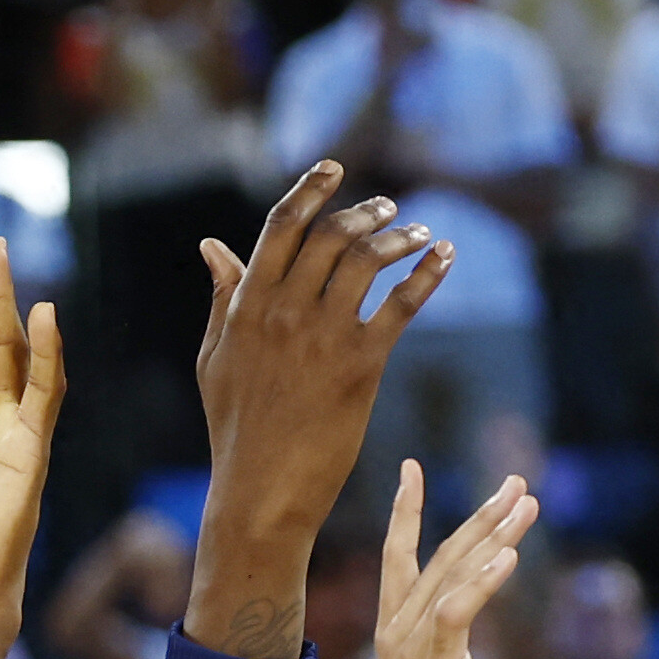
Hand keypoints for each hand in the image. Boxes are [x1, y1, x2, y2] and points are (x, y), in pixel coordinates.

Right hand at [192, 161, 445, 533]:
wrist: (262, 491)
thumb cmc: (236, 427)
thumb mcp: (214, 358)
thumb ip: (222, 298)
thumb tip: (214, 245)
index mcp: (246, 307)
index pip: (280, 228)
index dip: (310, 190)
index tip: (334, 167)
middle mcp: (284, 313)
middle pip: (330, 236)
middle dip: (365, 212)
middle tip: (389, 207)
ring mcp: (322, 337)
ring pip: (367, 262)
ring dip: (399, 237)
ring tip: (419, 233)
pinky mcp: (360, 366)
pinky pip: (401, 305)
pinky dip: (427, 275)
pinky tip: (445, 258)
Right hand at [376, 460, 538, 658]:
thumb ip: (442, 639)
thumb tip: (456, 614)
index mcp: (392, 630)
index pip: (397, 556)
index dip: (404, 511)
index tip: (411, 468)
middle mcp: (396, 632)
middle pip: (440, 556)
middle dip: (480, 515)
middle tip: (515, 480)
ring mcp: (413, 650)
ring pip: (455, 575)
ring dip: (494, 535)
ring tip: (527, 502)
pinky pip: (458, 612)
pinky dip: (483, 581)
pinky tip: (508, 557)